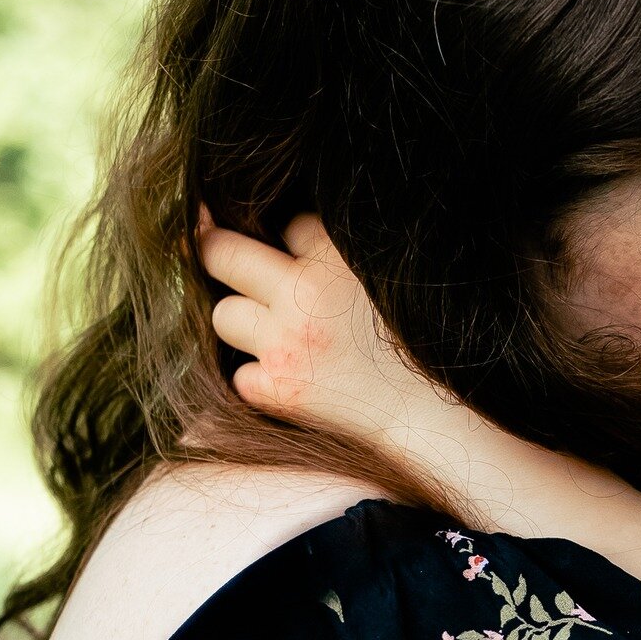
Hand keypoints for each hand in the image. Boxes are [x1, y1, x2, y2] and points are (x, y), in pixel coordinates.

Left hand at [200, 211, 463, 445]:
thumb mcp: (384, 278)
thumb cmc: (415, 345)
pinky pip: (238, 373)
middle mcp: (305, 296)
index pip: (288, 224)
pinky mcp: (277, 390)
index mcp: (338, 259)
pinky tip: (291, 377)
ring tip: (278, 335)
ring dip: (242, 322)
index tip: (302, 257)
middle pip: (220, 254)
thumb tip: (285, 230)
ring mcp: (285, 345)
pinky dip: (258, 376)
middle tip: (215, 254)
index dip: (293, 241)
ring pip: (222, 315)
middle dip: (214, 250)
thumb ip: (336, 252)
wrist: (427, 414)